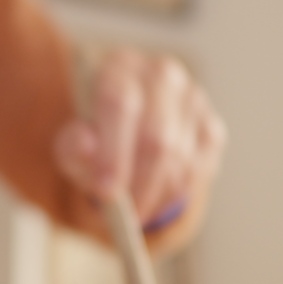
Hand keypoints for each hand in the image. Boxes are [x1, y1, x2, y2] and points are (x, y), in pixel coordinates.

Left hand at [53, 49, 225, 230]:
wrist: (126, 128)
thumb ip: (72, 145)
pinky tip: (156, 198)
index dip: (114, 152)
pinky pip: (199, 169)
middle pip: (156, 137)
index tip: (107, 191)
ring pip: (180, 159)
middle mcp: (161, 75)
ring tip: (136, 210)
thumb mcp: (71, 142)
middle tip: (126, 216)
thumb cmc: (95, 134)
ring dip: (157, 194)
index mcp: (119, 67)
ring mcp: (192, 98)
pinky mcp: (211, 125)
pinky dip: (176, 193)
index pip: (120, 103)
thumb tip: (85, 147)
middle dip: (139, 184)